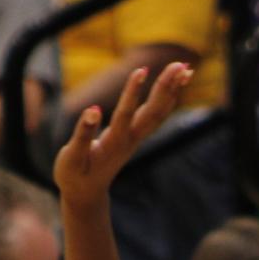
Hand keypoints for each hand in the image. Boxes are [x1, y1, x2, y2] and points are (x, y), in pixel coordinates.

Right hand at [52, 63, 188, 210]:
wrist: (86, 195)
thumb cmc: (74, 175)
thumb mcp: (72, 157)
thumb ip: (83, 134)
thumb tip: (93, 109)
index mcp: (112, 144)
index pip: (124, 114)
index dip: (132, 92)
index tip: (142, 69)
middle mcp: (129, 140)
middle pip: (152, 113)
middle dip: (165, 87)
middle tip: (180, 64)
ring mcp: (135, 139)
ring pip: (158, 114)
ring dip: (172, 91)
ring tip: (186, 69)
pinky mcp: (135, 137)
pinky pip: (156, 116)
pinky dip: (167, 99)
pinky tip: (175, 85)